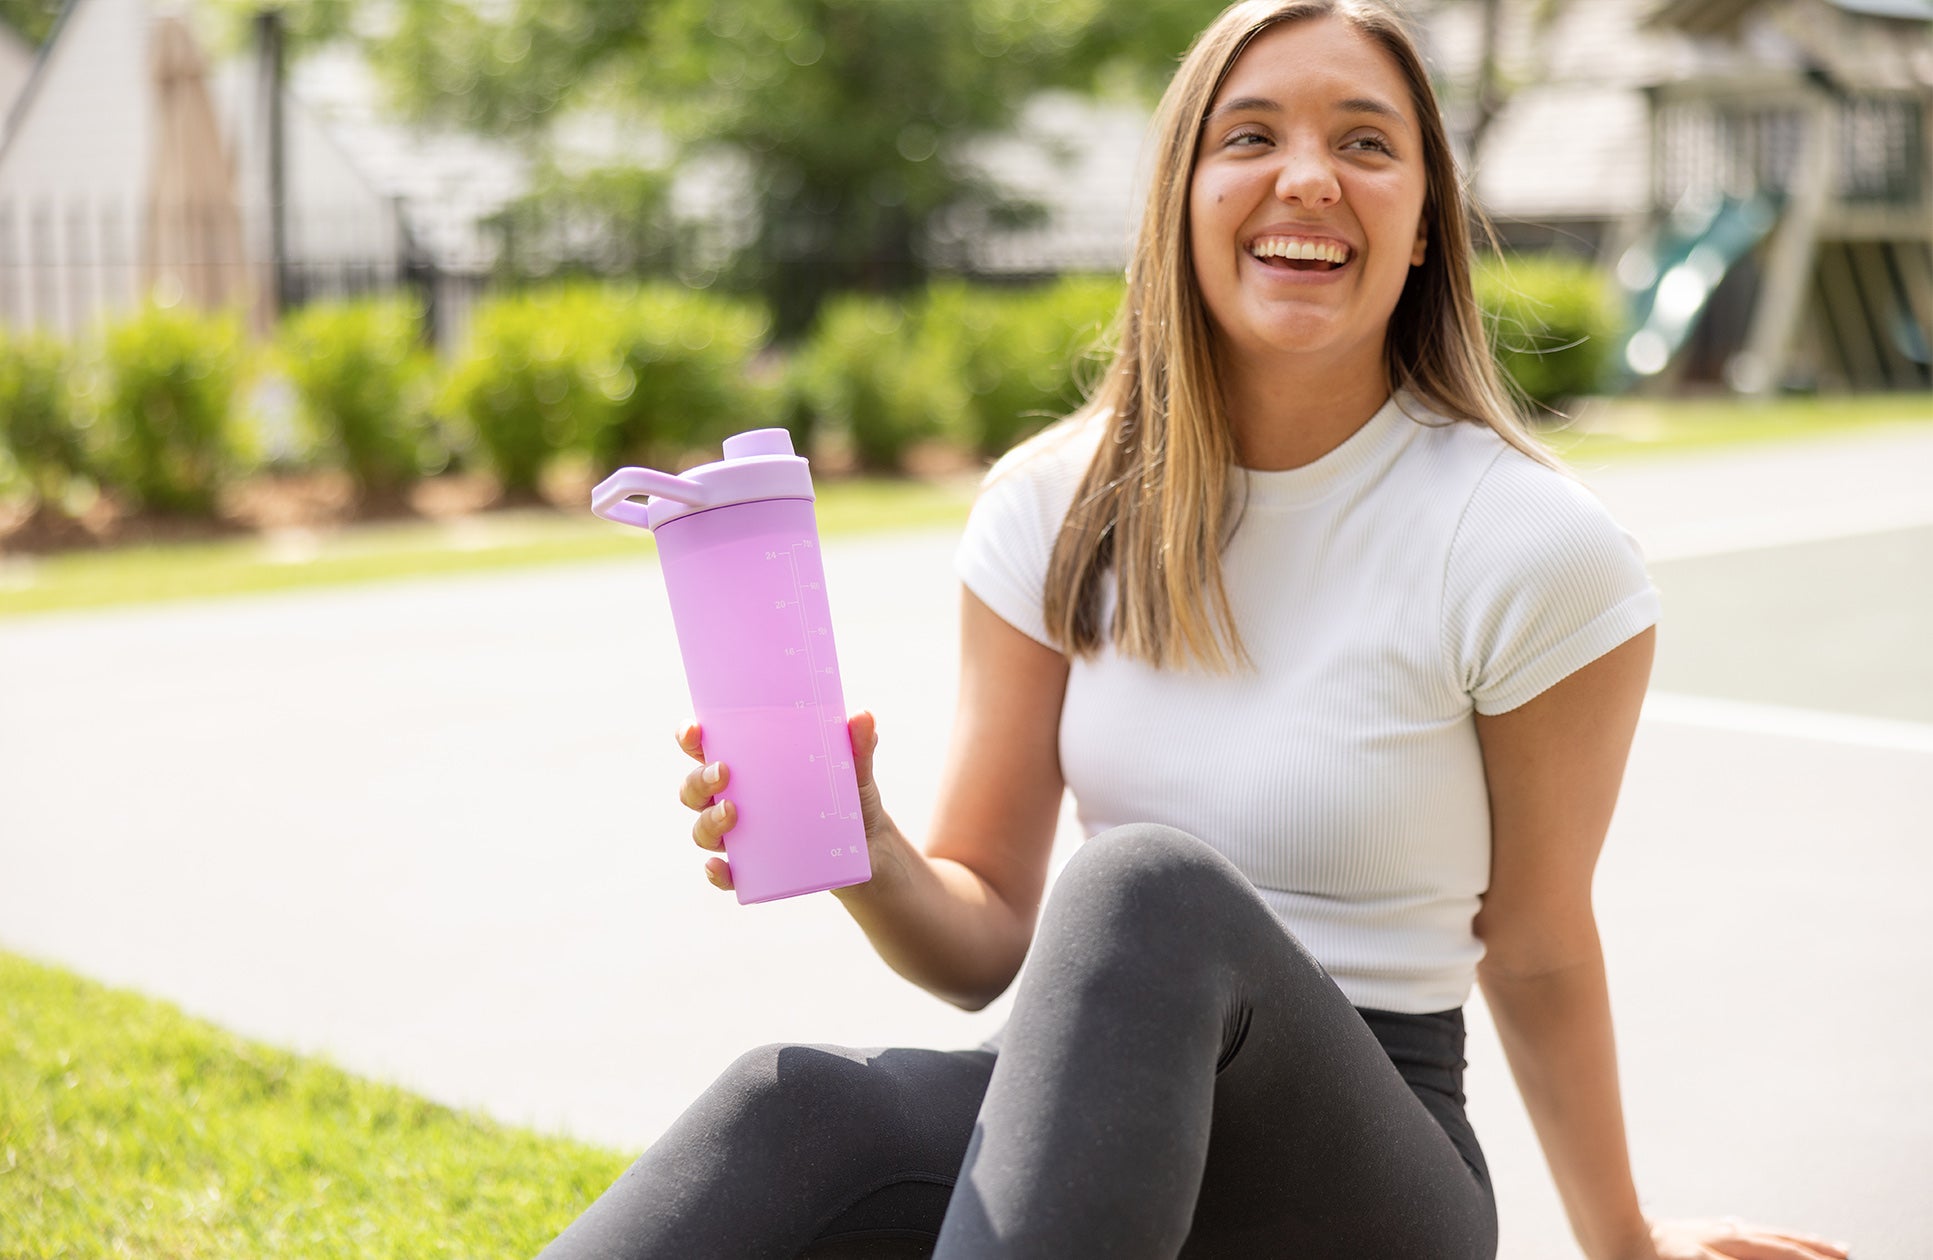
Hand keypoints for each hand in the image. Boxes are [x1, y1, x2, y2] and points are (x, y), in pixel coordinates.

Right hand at [674, 709, 893, 894]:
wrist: (868, 847)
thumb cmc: (849, 796)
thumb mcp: (855, 769)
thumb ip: (858, 744)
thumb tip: (863, 716)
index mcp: (748, 765)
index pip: (705, 747)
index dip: (690, 737)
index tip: (695, 730)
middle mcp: (734, 797)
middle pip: (694, 788)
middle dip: (698, 780)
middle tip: (724, 773)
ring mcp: (740, 835)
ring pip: (702, 828)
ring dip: (707, 821)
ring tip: (731, 813)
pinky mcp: (753, 868)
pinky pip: (725, 873)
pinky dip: (716, 872)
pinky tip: (718, 866)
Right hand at [1639, 1214, 1851, 1259]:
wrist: (1610, 1233)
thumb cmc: (1649, 1242)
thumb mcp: (1688, 1235)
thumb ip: (1716, 1231)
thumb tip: (1735, 1221)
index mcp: (1722, 1234)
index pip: (1775, 1239)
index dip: (1809, 1244)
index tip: (1841, 1250)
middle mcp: (1720, 1239)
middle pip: (1776, 1245)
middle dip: (1812, 1252)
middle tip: (1846, 1253)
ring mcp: (1707, 1250)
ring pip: (1760, 1252)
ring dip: (1792, 1254)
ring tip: (1826, 1259)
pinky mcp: (1693, 1258)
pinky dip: (1751, 1259)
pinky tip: (1766, 1258)